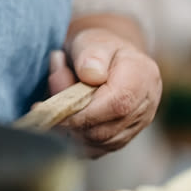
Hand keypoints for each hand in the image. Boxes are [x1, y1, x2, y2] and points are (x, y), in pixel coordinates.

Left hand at [46, 27, 161, 157]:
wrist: (105, 59)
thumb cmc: (96, 48)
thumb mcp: (91, 41)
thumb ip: (90, 55)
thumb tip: (91, 75)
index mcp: (142, 75)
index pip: (117, 104)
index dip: (82, 112)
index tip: (51, 109)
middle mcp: (146, 104)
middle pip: (105, 129)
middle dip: (69, 121)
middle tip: (45, 103)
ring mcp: (137, 125)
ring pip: (98, 143)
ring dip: (68, 130)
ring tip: (56, 103)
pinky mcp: (122, 138)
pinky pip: (95, 149)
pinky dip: (73, 139)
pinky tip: (63, 119)